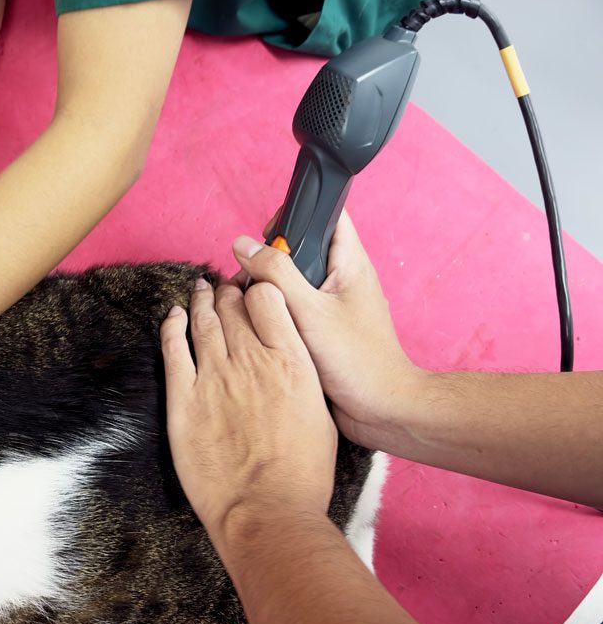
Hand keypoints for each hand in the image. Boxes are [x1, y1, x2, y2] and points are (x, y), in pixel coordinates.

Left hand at [160, 278, 336, 543]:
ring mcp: (214, 378)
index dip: (259, 288)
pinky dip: (172, 326)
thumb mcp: (320, 414)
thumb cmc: (301, 473)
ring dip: (201, 301)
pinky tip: (174, 316)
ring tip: (200, 289)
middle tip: (225, 286)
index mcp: (291, 362)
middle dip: (228, 291)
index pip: (268, 299)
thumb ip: (303, 377)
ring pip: (203, 322)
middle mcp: (252, 362)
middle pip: (233, 307)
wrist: (266, 510)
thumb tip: (292, 360)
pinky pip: (173, 350)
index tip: (255, 289)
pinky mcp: (184, 400)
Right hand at [231, 213, 424, 449]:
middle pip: (300, 248)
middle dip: (271, 259)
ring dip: (268, 290)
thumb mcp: (309, 311)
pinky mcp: (323, 328)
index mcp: (350, 262)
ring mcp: (332, 304)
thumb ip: (276, 274)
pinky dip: (275, 313)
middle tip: (252, 281)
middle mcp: (342, 278)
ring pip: (292, 280)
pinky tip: (261, 330)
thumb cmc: (356, 360)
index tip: (268, 236)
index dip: (296, 215)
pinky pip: (293, 308)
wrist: (381, 410)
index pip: (327, 213)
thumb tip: (242, 246)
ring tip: (251, 308)